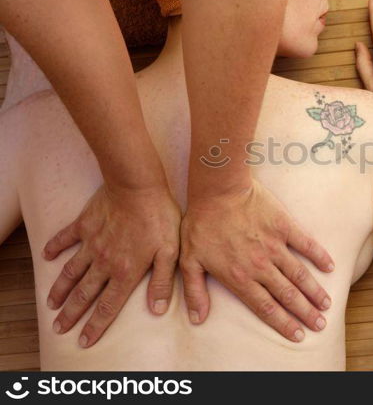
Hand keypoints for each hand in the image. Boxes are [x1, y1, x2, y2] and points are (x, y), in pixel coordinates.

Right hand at [43, 183, 181, 347]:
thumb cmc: (159, 218)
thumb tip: (157, 309)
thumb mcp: (170, 252)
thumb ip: (161, 281)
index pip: (108, 306)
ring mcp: (91, 244)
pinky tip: (46, 256)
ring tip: (51, 304)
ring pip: (71, 273)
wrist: (137, 187)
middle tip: (59, 328)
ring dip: (60, 290)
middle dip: (71, 314)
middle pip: (84, 295)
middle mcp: (104, 262)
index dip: (96, 326)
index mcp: (126, 272)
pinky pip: (65, 239)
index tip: (84, 340)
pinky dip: (55, 248)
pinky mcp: (84, 225)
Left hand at [179, 178, 334, 342]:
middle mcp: (261, 266)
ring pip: (299, 275)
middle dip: (305, 313)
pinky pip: (306, 244)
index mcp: (240, 278)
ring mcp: (275, 246)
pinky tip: (330, 267)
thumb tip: (197, 318)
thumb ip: (195, 291)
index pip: (266, 308)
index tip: (297, 334)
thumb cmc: (201, 224)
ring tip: (327, 304)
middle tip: (319, 325)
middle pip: (287, 296)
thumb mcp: (189, 260)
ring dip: (314, 292)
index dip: (283, 323)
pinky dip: (319, 256)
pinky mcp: (284, 226)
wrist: (218, 190)